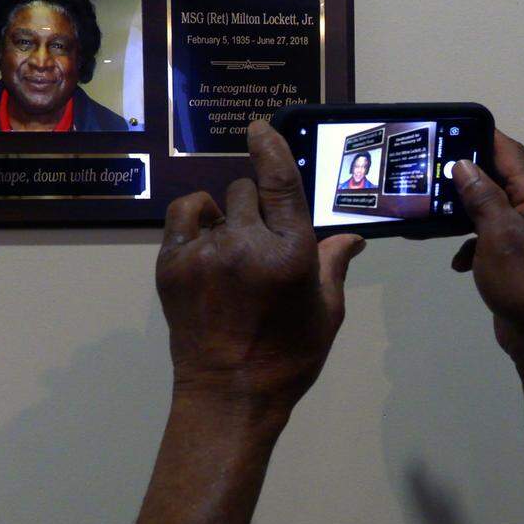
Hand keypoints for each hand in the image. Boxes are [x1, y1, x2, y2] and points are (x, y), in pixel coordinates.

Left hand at [155, 120, 365, 416]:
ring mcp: (205, 252)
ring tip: (230, 246)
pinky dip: (196, 220)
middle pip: (246, 190)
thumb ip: (334, 266)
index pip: (279, 181)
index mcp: (292, 253)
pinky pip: (183, 217)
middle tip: (260, 237)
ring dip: (226, 215)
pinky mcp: (172, 264)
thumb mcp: (326, 311)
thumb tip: (352, 238)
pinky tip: (205, 239)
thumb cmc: (289, 357)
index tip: (258, 127)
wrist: (230, 395)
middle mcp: (247, 244)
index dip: (269, 146)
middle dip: (256, 205)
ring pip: (215, 203)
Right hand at [451, 130, 523, 361]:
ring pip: (490, 210)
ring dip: (464, 214)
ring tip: (431, 214)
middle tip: (430, 172)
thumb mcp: (498, 235)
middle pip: (498, 179)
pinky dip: (472, 244)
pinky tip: (458, 262)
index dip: (482, 137)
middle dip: (465, 178)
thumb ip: (482, 197)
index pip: (510, 153)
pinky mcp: (519, 257)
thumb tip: (464, 164)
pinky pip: (491, 237)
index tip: (451, 128)